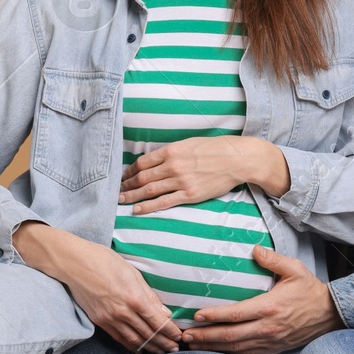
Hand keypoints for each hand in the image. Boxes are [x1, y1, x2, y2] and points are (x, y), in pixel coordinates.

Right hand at [12, 223, 180, 353]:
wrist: (75, 264)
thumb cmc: (105, 262)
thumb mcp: (133, 274)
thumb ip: (149, 296)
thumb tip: (164, 313)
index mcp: (134, 298)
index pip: (158, 322)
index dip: (170, 332)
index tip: (180, 337)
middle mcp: (123, 312)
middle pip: (148, 334)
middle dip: (164, 343)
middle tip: (176, 349)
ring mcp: (110, 319)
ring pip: (135, 340)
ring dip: (151, 347)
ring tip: (162, 352)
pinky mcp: (100, 322)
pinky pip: (119, 339)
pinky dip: (132, 346)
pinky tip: (141, 348)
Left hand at [119, 136, 288, 214]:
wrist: (237, 159)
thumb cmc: (215, 149)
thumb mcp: (190, 143)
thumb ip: (172, 152)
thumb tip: (156, 160)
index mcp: (172, 151)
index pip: (143, 162)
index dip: (130, 171)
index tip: (124, 176)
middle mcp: (173, 166)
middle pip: (142, 177)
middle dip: (127, 185)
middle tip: (117, 191)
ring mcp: (181, 181)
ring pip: (149, 190)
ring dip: (132, 196)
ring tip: (121, 201)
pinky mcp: (190, 195)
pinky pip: (164, 202)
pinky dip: (148, 207)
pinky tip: (138, 210)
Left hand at [178, 246, 343, 353]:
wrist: (331, 314)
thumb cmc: (311, 291)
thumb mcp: (295, 269)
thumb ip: (273, 260)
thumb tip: (254, 250)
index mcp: (270, 307)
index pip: (236, 314)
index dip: (214, 316)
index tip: (196, 316)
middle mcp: (267, 327)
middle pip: (230, 336)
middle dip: (205, 337)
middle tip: (184, 336)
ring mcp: (269, 341)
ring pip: (236, 348)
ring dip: (213, 348)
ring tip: (193, 345)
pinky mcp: (272, 348)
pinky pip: (246, 353)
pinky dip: (228, 353)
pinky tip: (215, 351)